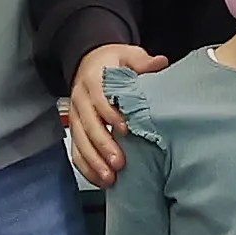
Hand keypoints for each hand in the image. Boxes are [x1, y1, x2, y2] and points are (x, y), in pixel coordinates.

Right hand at [64, 40, 167, 186]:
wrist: (89, 61)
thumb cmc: (112, 61)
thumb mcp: (128, 54)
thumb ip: (142, 61)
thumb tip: (160, 63)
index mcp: (93, 79)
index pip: (99, 99)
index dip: (111, 115)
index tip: (125, 130)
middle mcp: (80, 98)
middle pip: (88, 125)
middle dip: (103, 146)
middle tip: (119, 163)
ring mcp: (75, 115)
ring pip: (79, 141)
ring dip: (93, 161)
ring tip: (109, 178)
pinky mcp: (75, 129)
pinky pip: (75, 150)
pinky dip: (86, 167)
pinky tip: (99, 180)